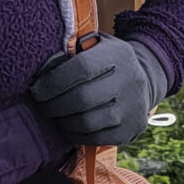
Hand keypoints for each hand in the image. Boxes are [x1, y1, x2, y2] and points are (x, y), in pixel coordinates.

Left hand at [28, 37, 169, 146]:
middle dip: (54, 105)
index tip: (37, 90)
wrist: (147, 80)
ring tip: (55, 115)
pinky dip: (75, 134)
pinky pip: (94, 138)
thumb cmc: (108, 61)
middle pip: (81, 99)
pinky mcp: (130, 130)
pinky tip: (69, 126)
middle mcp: (129, 81)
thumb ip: (73, 49)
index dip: (53, 82)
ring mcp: (132, 109)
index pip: (80, 69)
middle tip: (42, 106)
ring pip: (86, 122)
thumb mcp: (97, 45)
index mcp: (118, 55)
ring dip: (63, 121)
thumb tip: (44, 66)